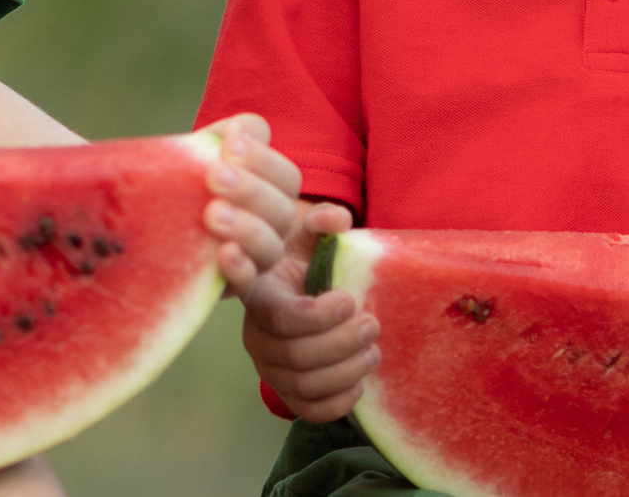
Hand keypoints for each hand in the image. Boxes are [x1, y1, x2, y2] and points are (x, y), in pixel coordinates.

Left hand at [198, 113, 302, 294]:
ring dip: (246, 227)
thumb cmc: (185, 176)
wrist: (152, 220)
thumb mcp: (205, 150)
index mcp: (271, 189)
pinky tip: (222, 252)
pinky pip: (248, 282)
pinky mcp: (233, 284)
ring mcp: (255, 257)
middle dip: (251, 190)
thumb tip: (240, 129)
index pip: (285, 176)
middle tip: (215, 176)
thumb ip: (228, 134)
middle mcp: (271, 224)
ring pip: (271, 247)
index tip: (229, 143)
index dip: (263, 159)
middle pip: (283, 210)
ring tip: (213, 213)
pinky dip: (240, 267)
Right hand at [241, 200, 377, 421]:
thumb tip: (340, 219)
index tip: (349, 299)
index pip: (280, 317)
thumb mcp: (307, 237)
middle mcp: (256, 337)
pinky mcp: (285, 392)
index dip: (316, 315)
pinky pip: (308, 410)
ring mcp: (268, 369)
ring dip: (346, 370)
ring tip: (373, 350)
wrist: (294, 295)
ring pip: (304, 384)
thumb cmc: (301, 263)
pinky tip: (360, 382)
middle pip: (297, 355)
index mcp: (259, 297)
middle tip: (372, 323)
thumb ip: (322, 222)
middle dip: (343, 342)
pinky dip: (337, 402)